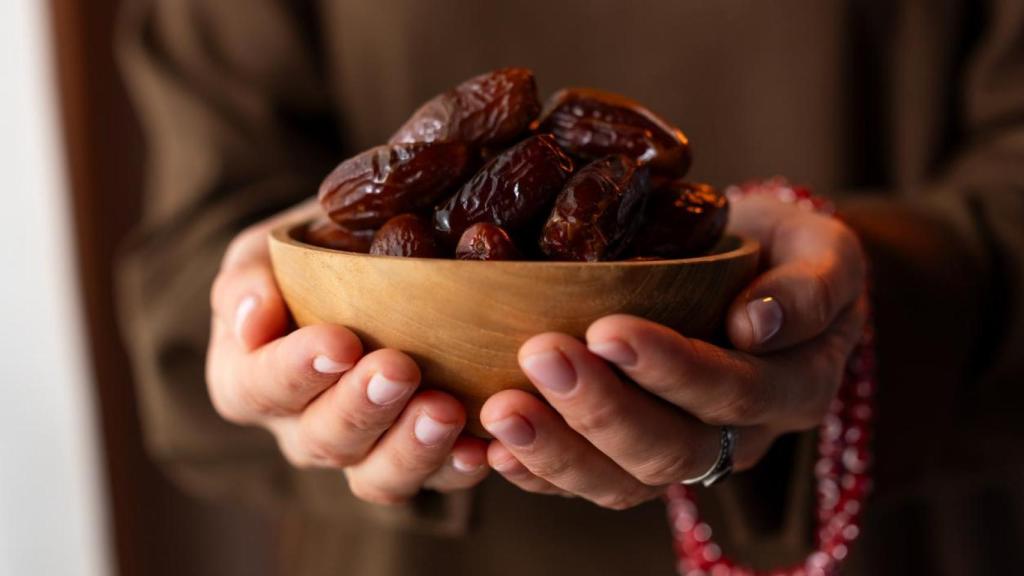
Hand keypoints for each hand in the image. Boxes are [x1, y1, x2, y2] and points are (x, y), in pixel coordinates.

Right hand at [206, 200, 488, 503]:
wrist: (369, 261)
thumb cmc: (311, 253)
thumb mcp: (265, 251)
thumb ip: (248, 280)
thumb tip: (252, 322)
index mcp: (249, 381)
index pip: (258, 387)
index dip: (296, 371)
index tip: (340, 342)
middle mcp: (301, 429)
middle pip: (323, 439)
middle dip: (362, 407)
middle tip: (399, 369)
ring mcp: (361, 453)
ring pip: (376, 477)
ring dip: (411, 448)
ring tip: (445, 410)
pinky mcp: (417, 460)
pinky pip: (435, 481)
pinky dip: (458, 468)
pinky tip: (482, 447)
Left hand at [479, 195, 866, 508]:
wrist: (760, 278)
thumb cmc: (785, 253)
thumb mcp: (822, 248)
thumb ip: (812, 283)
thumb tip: (757, 322)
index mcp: (796, 385)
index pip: (736, 391)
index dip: (673, 369)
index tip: (608, 329)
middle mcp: (742, 436)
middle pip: (674, 449)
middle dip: (602, 409)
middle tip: (540, 357)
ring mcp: (686, 454)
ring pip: (626, 483)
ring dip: (559, 450)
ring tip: (500, 411)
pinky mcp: (634, 459)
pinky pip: (590, 483)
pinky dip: (539, 473)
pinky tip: (492, 450)